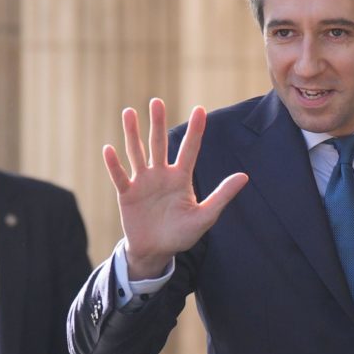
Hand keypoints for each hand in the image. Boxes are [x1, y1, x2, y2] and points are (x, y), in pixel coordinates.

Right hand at [104, 99, 248, 279]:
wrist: (156, 251)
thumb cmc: (181, 234)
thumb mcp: (204, 217)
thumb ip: (221, 195)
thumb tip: (244, 176)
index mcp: (181, 178)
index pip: (189, 149)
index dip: (195, 130)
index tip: (200, 110)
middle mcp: (161, 174)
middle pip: (158, 144)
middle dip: (157, 123)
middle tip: (156, 101)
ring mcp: (142, 182)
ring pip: (137, 153)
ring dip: (132, 134)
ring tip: (129, 112)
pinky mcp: (127, 194)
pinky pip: (119, 176)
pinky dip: (113, 164)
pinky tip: (109, 149)